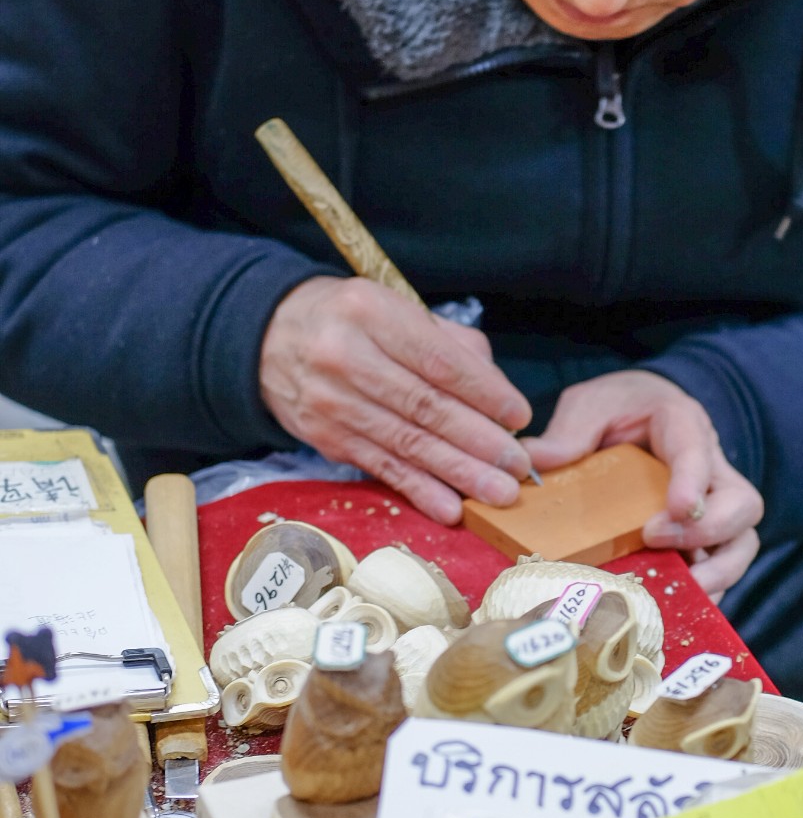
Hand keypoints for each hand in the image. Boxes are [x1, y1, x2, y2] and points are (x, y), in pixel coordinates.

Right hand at [259, 276, 532, 523]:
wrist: (268, 338)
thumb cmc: (352, 322)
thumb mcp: (396, 309)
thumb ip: (451, 345)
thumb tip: (497, 394)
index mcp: (371, 313)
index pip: (438, 361)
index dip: (484, 393)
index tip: (519, 416)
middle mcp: (345, 358)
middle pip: (424, 407)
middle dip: (479, 441)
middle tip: (518, 466)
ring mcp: (331, 402)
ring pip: (406, 443)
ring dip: (458, 473)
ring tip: (498, 493)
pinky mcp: (326, 438)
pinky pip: (381, 467)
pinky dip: (419, 490)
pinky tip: (450, 508)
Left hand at [523, 370, 762, 598]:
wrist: (643, 412)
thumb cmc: (621, 406)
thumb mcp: (590, 404)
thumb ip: (569, 429)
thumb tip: (536, 461)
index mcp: (684, 426)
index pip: (698, 451)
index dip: (694, 482)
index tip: (680, 509)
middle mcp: (712, 468)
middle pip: (742, 505)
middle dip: (709, 533)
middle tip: (658, 542)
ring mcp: (713, 506)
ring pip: (741, 541)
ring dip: (716, 573)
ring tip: (678, 592)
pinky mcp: (704, 535)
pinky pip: (718, 565)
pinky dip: (701, 588)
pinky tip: (669, 604)